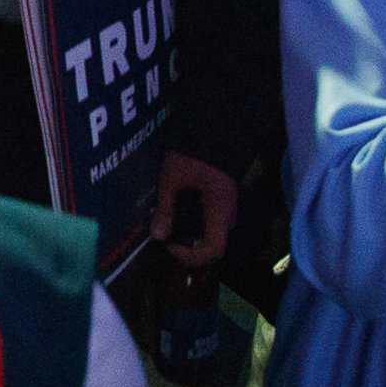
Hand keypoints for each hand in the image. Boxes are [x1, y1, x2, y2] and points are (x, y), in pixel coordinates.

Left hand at [149, 150, 237, 266]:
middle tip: (165, 240)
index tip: (171, 247)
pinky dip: (193, 226)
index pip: (214, 249)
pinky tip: (176, 216)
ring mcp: (226, 210)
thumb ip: (166, 208)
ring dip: (190, 237)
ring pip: (210, 235)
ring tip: (168, 228)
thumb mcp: (172, 179)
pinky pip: (210, 223)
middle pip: (212, 246)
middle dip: (188, 249)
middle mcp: (227, 216)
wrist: (212, 131)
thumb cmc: (193, 154)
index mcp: (219, 212)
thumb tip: (157, 236)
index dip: (192, 256)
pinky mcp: (221, 203)